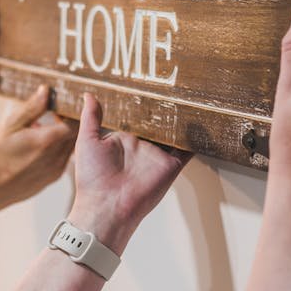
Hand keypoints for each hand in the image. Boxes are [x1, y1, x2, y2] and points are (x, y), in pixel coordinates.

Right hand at [0, 86, 75, 220]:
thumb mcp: (11, 126)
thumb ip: (32, 108)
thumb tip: (46, 91)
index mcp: (49, 140)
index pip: (76, 121)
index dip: (72, 111)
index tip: (62, 104)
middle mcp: (58, 156)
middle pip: (76, 134)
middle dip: (68, 121)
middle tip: (55, 112)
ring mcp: (57, 169)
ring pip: (70, 146)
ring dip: (62, 135)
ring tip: (45, 128)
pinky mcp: (53, 178)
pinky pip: (63, 158)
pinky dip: (57, 148)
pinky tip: (39, 145)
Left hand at [67, 93, 190, 252]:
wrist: (105, 207)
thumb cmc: (92, 178)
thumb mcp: (87, 141)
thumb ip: (91, 118)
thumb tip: (88, 94)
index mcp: (125, 139)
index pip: (137, 118)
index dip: (143, 104)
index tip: (150, 83)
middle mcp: (143, 147)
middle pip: (158, 124)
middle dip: (166, 108)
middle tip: (174, 84)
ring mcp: (158, 156)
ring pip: (174, 134)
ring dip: (182, 120)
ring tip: (191, 96)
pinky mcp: (170, 166)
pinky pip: (187, 150)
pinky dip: (196, 139)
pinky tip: (203, 123)